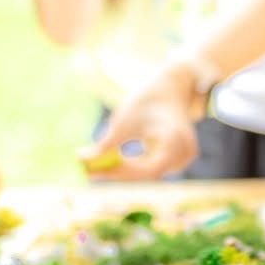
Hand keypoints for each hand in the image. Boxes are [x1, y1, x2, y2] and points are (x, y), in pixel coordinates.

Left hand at [81, 65, 197, 179]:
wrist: (169, 90)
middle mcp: (184, 152)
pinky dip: (132, 168)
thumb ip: (106, 143)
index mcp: (175, 137)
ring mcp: (184, 158)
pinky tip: (117, 160)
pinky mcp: (177, 161)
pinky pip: (151, 170)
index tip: (95, 172)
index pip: (150, 169)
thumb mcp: (123, 120)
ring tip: (96, 165)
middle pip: (148, 174)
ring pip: (148, 174)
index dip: (122, 173)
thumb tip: (81, 160)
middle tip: (88, 172)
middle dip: (117, 173)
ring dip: (123, 171)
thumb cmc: (145, 102)